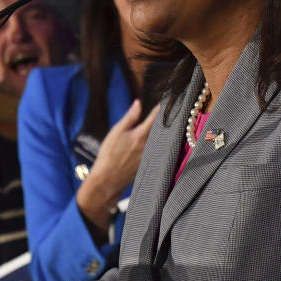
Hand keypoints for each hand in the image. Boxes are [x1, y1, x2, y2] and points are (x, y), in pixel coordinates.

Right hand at [76, 101, 159, 225]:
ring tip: (168, 123)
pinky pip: (158, 150)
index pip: (156, 117)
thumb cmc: (109, 154)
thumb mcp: (117, 131)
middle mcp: (150, 145)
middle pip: (163, 129)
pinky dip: (160, 144)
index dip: (162, 108)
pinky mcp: (150, 164)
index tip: (167, 100)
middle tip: (172, 110)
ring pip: (162, 140)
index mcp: (141, 135)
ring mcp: (151, 156)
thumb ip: (130, 117)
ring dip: (165, 132)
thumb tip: (138, 102)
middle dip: (166, 120)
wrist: (108, 179)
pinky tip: (160, 141)